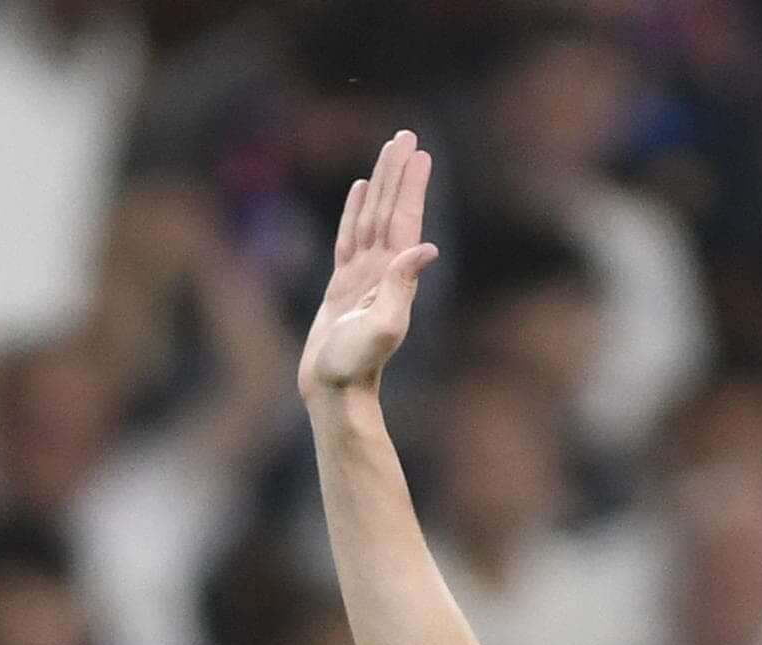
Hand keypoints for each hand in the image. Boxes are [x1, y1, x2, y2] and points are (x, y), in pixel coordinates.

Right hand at [299, 129, 440, 404]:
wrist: (334, 393)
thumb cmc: (355, 366)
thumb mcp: (383, 327)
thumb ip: (402, 287)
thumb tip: (426, 248)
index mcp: (393, 276)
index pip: (404, 219)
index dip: (411, 185)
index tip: (419, 152)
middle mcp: (381, 271)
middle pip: (389, 209)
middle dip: (398, 173)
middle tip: (405, 135)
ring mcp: (361, 276)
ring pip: (370, 217)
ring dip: (380, 185)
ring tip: (386, 153)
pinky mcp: (342, 285)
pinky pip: (348, 237)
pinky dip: (354, 211)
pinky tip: (359, 191)